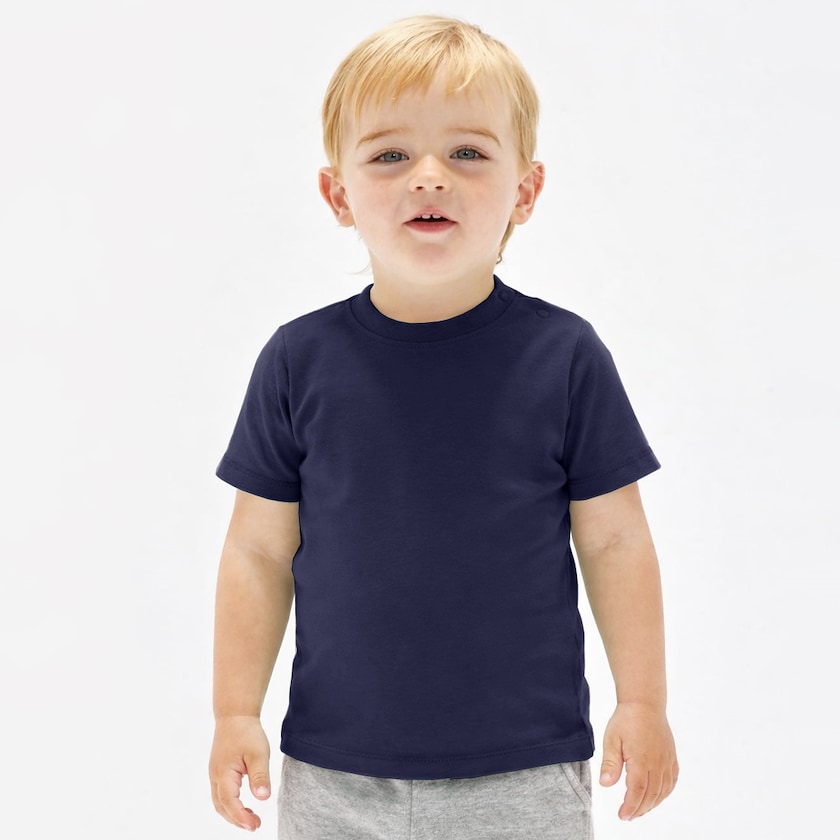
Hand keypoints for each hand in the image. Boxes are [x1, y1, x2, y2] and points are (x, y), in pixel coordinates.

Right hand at [209, 715, 271, 830]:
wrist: (235, 715)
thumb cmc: (247, 732)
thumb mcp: (258, 753)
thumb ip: (260, 776)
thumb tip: (263, 798)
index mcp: (223, 773)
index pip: (229, 802)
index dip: (240, 817)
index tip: (254, 825)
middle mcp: (215, 776)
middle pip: (221, 806)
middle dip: (236, 820)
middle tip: (255, 825)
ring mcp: (215, 774)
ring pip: (219, 802)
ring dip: (232, 814)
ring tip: (251, 819)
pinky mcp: (219, 771)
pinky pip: (221, 794)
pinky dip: (230, 805)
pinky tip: (244, 805)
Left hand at [599, 702, 677, 820]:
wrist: (644, 703)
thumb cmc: (626, 720)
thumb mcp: (611, 739)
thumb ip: (610, 763)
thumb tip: (605, 783)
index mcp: (641, 759)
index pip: (637, 791)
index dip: (631, 806)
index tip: (623, 816)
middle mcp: (657, 763)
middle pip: (651, 794)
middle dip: (640, 808)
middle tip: (628, 816)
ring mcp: (667, 760)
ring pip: (663, 790)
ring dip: (652, 803)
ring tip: (639, 809)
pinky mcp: (671, 757)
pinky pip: (671, 781)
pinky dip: (664, 793)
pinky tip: (656, 796)